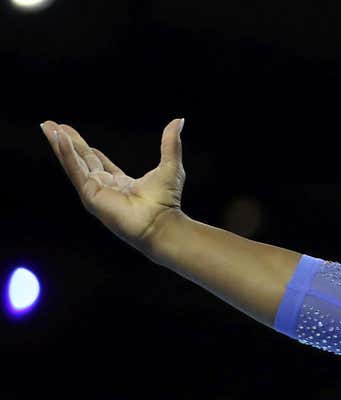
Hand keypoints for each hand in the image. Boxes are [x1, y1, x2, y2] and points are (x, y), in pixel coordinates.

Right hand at [42, 118, 187, 255]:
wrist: (161, 223)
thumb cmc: (167, 202)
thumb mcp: (170, 166)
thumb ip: (170, 143)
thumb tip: (179, 120)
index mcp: (121, 184)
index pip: (98, 162)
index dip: (85, 148)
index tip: (71, 136)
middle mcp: (106, 188)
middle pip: (81, 159)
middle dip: (66, 142)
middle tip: (50, 125)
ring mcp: (95, 192)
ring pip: (73, 162)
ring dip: (59, 143)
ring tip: (46, 126)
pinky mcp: (90, 195)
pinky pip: (75, 170)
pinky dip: (66, 153)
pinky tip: (58, 138)